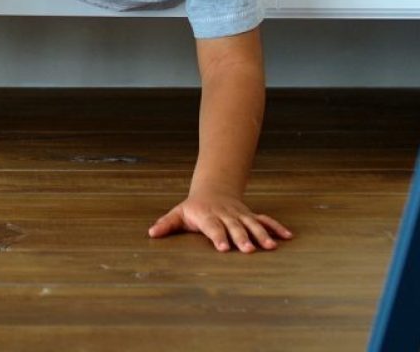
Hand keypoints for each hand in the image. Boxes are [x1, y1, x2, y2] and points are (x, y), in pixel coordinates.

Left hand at [148, 192, 292, 252]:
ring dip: (262, 235)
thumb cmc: (194, 207)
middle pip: (234, 226)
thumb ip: (167, 224)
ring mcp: (240, 215)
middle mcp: (226, 215)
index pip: (213, 227)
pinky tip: (288, 236)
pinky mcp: (251, 216)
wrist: (213, 189)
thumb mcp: (179, 214)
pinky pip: (265, 220)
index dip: (218, 236)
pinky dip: (276, 227)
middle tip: (249, 250)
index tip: (223, 248)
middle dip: (242, 237)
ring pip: (252, 224)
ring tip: (271, 247)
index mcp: (207, 216)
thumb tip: (151, 234)